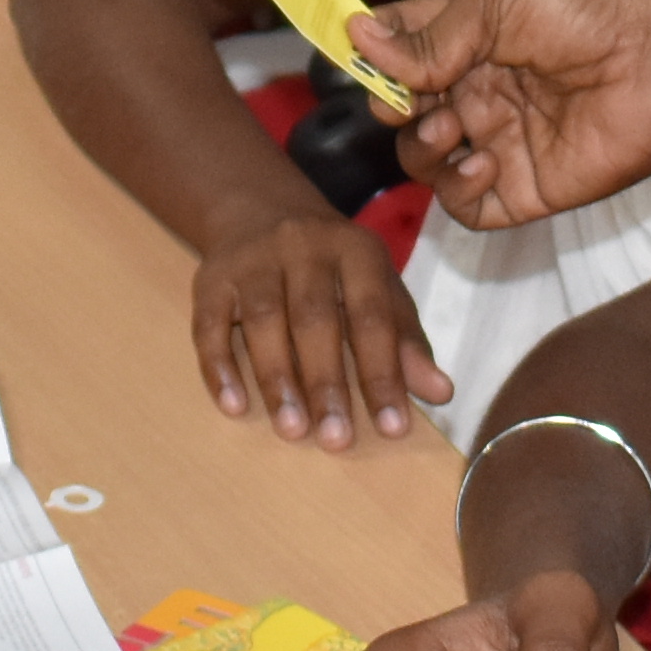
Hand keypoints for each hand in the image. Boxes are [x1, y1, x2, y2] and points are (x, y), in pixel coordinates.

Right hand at [194, 214, 447, 444]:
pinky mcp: (211, 278)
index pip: (373, 316)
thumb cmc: (334, 268)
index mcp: (356, 250)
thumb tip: (442, 393)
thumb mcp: (378, 289)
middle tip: (337, 440)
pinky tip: (234, 406)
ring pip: (263, 321)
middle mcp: (304, 246)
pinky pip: (209, 325)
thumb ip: (405, 340)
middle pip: (315, 319)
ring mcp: (253, 260)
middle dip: (327, 383)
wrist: (260, 210)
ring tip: (292, 431)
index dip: (384, 373)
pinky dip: (219, 368)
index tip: (392, 428)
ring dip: (277, 380)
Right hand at [370, 0, 650, 226]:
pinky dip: (456, 190)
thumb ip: (430, 35)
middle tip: (407, 100)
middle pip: (402, 108)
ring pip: (423, 158)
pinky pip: (464, 207)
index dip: (369, 52)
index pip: (397, 46)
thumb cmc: (587, 10)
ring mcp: (498, 140)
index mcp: (468, 34)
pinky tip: (482, 163)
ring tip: (454, 126)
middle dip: (392, 105)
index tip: (355, 53)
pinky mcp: (522, 188)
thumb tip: (357, 42)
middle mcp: (477, 88)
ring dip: (422, 146)